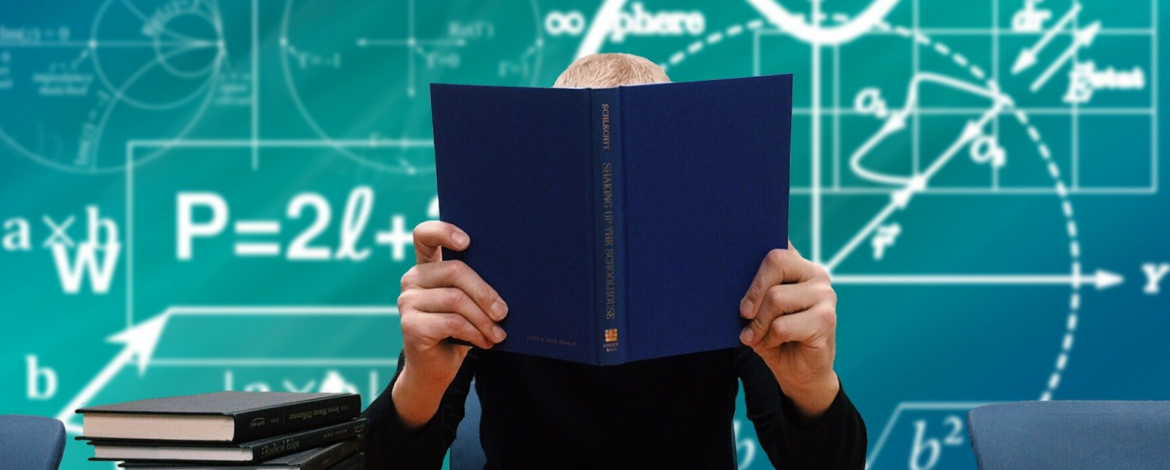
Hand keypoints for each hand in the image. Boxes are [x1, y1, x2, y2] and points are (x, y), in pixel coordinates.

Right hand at [392, 221, 507, 427]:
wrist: (435, 371)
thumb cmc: (458, 332)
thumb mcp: (468, 304)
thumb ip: (475, 285)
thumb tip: (512, 276)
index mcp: (427, 267)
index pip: (425, 236)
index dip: (445, 231)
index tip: (467, 242)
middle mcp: (413, 279)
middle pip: (455, 270)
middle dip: (486, 292)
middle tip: (503, 312)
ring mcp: (408, 301)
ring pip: (457, 299)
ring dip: (484, 319)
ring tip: (497, 334)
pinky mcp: (410, 324)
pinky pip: (453, 322)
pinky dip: (475, 333)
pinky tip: (485, 342)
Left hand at [739, 242, 839, 417]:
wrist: (800, 373)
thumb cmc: (775, 336)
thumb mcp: (758, 311)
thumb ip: (752, 291)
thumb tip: (729, 280)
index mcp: (799, 265)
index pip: (777, 243)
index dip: (754, 250)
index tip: (735, 264)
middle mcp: (815, 273)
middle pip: (776, 261)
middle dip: (752, 290)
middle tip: (743, 313)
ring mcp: (824, 295)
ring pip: (776, 298)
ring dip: (759, 323)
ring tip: (755, 335)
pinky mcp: (826, 319)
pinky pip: (783, 326)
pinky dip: (770, 338)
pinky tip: (772, 343)